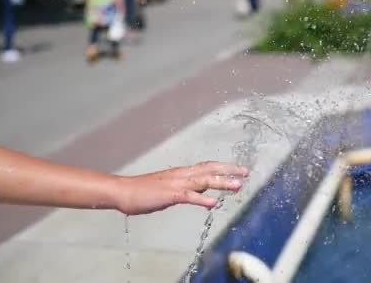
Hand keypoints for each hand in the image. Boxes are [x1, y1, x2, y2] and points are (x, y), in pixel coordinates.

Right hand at [115, 161, 248, 214]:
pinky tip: (213, 204)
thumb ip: (187, 190)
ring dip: (222, 183)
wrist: (124, 191)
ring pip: (204, 181)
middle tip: (246, 172)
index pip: (208, 166)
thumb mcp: (170, 190)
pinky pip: (189, 197)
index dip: (224, 167)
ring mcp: (176, 184)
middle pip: (210, 169)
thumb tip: (202, 195)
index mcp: (182, 173)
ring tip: (238, 185)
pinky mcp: (170, 195)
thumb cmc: (144, 192)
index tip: (239, 169)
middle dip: (229, 170)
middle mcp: (182, 175)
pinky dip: (202, 200)